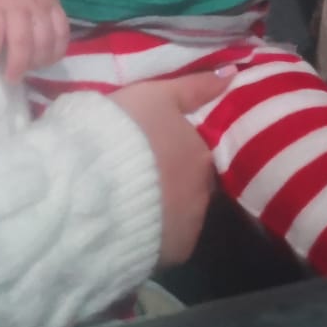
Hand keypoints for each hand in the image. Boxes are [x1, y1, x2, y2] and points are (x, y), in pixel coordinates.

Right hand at [108, 70, 227, 267]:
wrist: (94, 182)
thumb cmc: (124, 128)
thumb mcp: (155, 94)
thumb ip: (194, 87)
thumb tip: (231, 74)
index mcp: (199, 150)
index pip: (198, 151)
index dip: (177, 150)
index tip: (157, 150)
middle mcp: (204, 188)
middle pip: (193, 183)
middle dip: (175, 180)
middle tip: (143, 176)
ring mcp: (191, 223)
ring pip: (181, 212)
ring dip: (165, 207)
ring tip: (131, 202)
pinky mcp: (174, 251)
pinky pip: (167, 240)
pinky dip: (155, 233)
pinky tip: (131, 225)